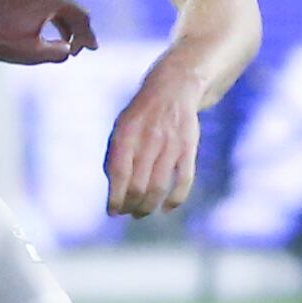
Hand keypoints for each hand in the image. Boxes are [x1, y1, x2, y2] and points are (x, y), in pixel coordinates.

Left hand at [0, 0, 96, 64]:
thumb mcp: (33, 53)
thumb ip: (60, 52)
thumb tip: (69, 48)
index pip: (80, 16)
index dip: (87, 35)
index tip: (90, 49)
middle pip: (67, 7)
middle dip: (73, 28)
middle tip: (76, 47)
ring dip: (58, 18)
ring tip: (60, 38)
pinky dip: (43, 7)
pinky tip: (41, 21)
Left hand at [104, 67, 199, 216]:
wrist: (173, 89)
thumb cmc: (141, 116)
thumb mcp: (120, 128)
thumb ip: (115, 155)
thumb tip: (113, 188)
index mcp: (126, 134)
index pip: (119, 173)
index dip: (115, 197)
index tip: (112, 212)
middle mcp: (148, 140)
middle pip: (138, 185)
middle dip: (130, 205)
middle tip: (127, 213)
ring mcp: (171, 145)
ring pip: (159, 187)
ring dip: (149, 207)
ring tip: (141, 213)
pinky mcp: (189, 148)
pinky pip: (184, 180)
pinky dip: (175, 199)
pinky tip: (166, 209)